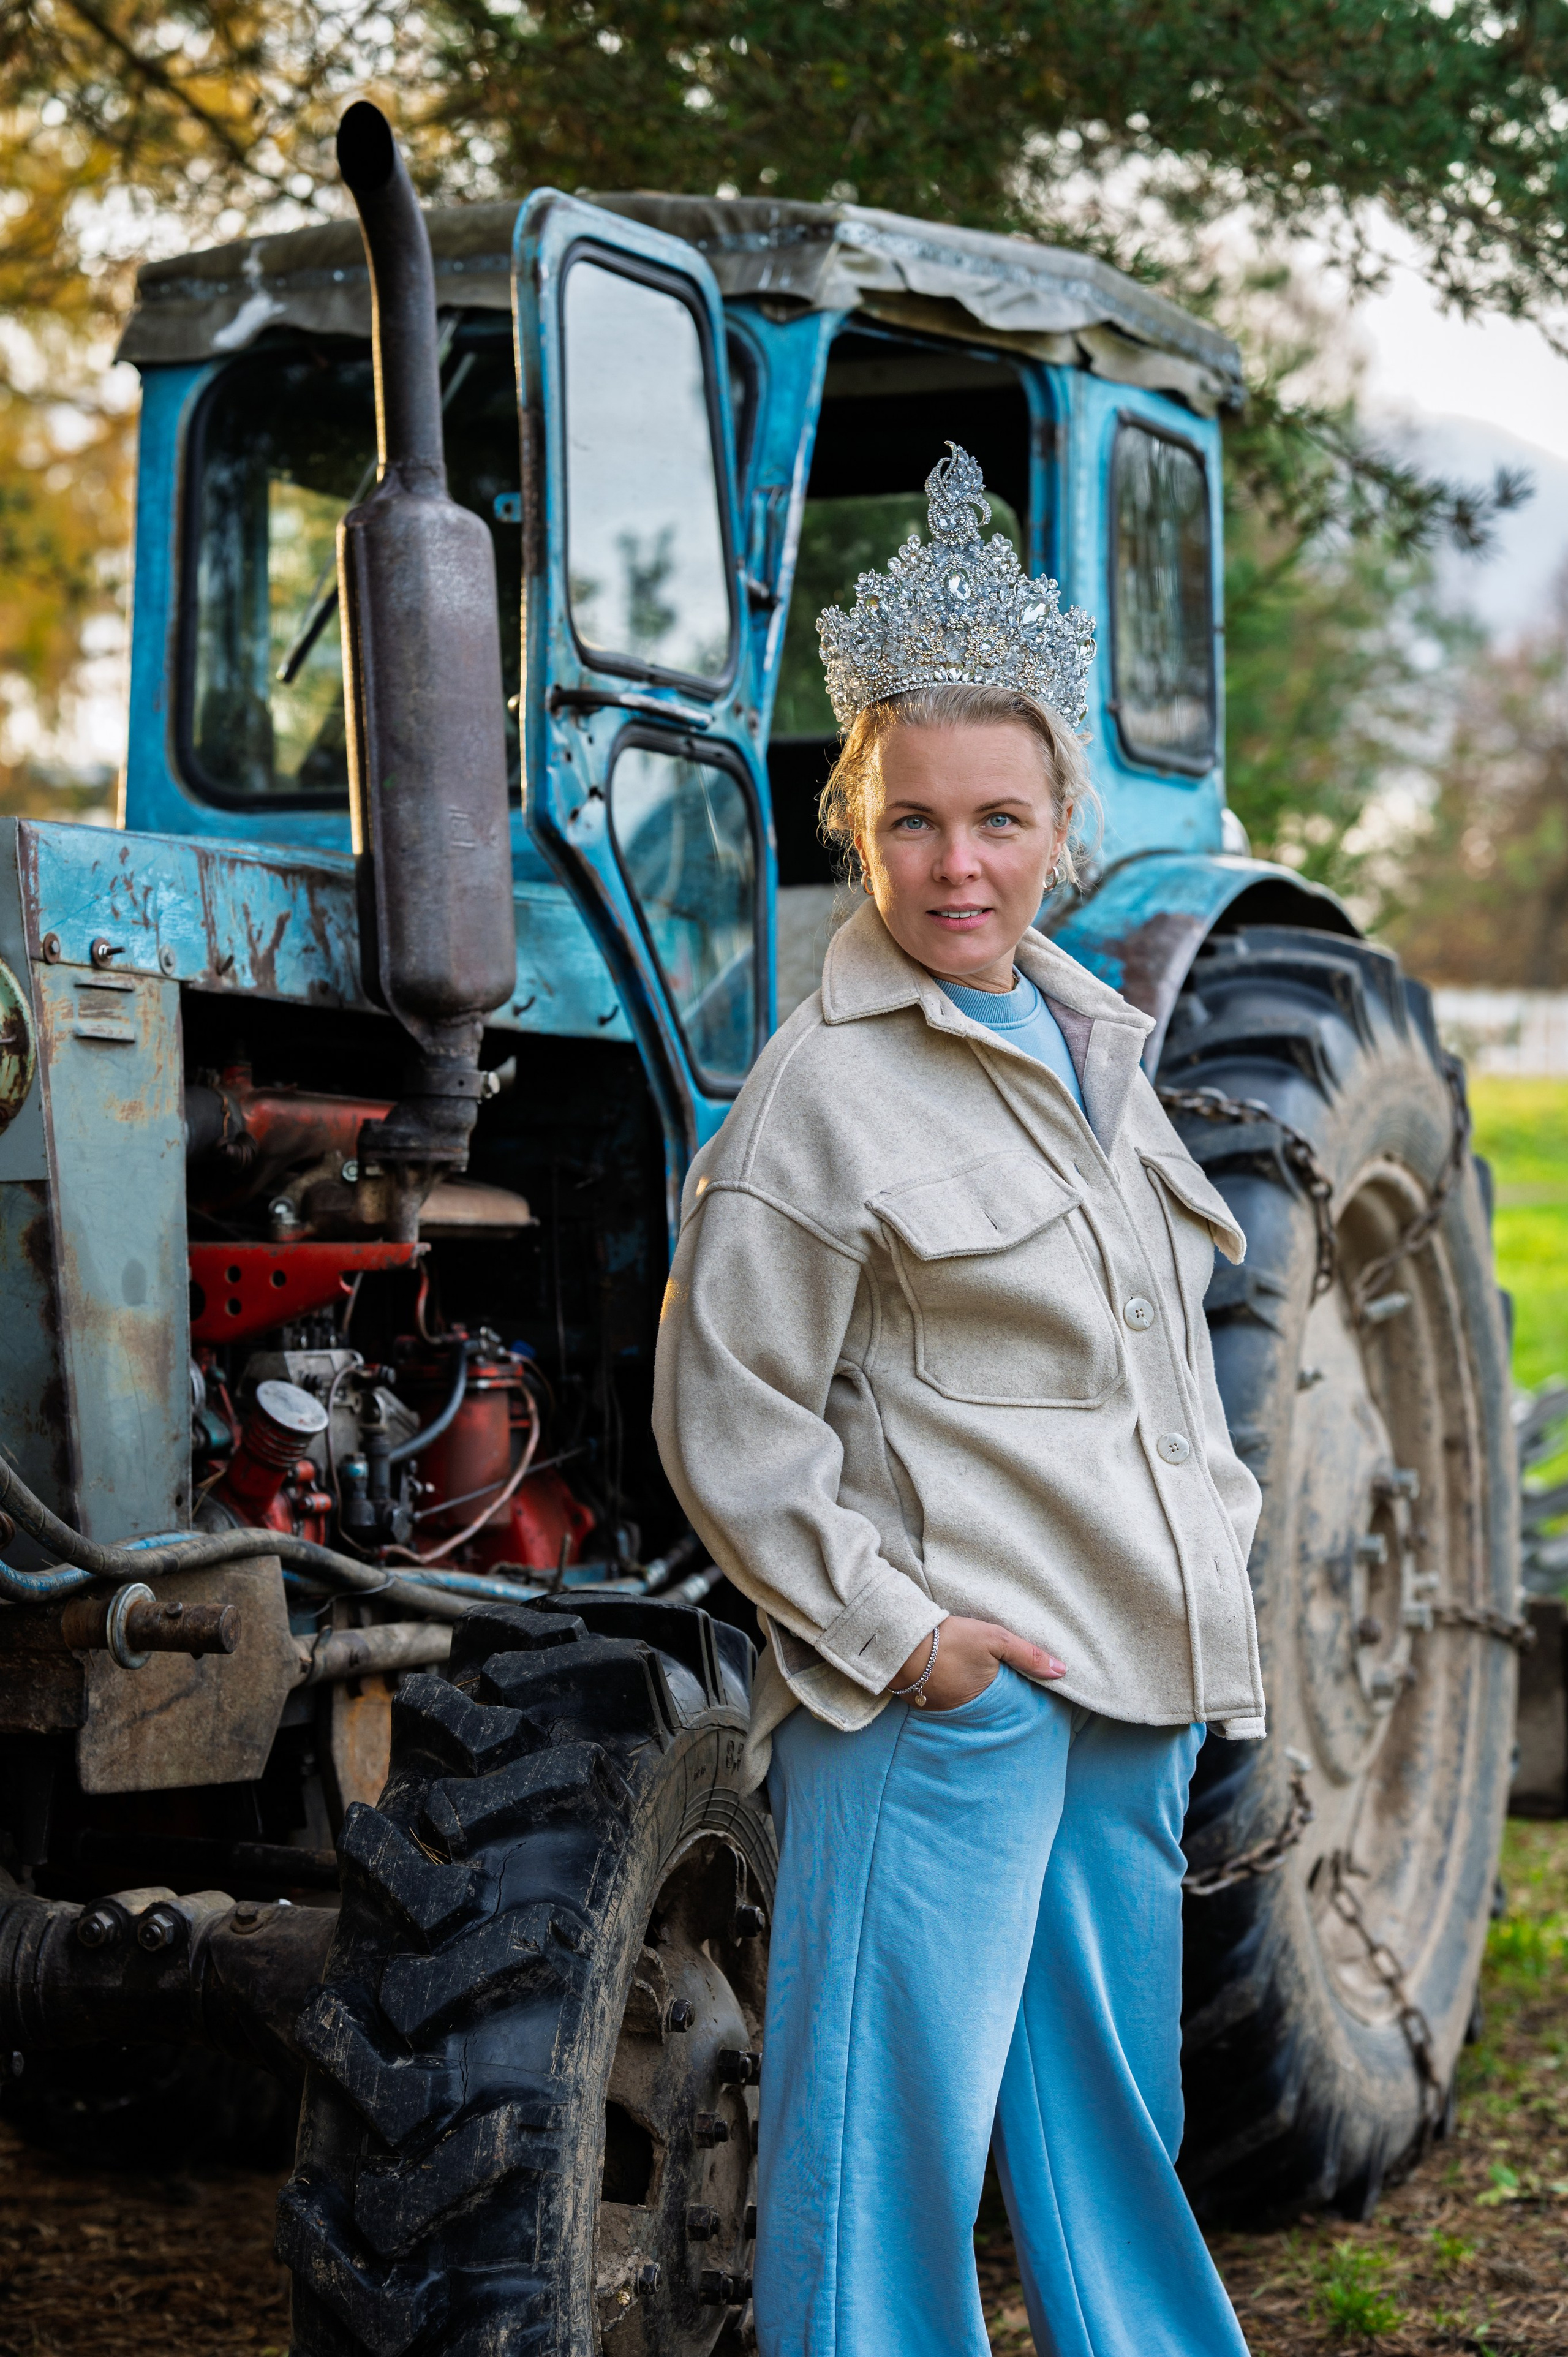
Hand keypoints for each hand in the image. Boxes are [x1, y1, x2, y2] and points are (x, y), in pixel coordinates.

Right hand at [886, 1616, 1064, 1711]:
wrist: (901, 1638)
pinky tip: (946, 1676)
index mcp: (985, 1698)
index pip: (1010, 1704)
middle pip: (986, 1707)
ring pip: (962, 1704)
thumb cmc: (950, 1639)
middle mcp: (963, 1710)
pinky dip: (946, 1690)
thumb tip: (1062, 1672)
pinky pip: (940, 1700)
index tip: (1021, 1689)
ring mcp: (939, 1707)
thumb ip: (1028, 1655)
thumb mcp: (994, 1639)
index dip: (1016, 1696)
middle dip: (992, 1699)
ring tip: (970, 1678)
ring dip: (967, 1694)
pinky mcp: (919, 1700)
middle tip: (994, 1683)